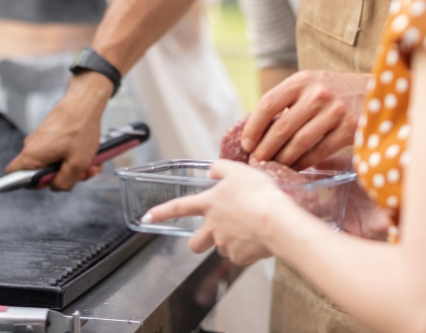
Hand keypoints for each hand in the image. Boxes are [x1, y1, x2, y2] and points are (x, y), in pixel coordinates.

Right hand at [4, 71, 113, 189]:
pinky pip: (59, 153)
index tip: (50, 182)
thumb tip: (56, 187)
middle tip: (81, 172)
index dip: (33, 185)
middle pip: (41, 173)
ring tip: (89, 161)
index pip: (14, 177)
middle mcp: (32, 147)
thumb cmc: (80, 126)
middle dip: (63, 176)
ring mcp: (41, 141)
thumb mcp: (77, 164)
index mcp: (32, 155)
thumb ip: (64, 183)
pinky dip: (73, 156)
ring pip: (54, 164)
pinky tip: (87, 153)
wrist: (85, 102)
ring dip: (72, 166)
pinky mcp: (50, 136)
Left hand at [146, 159, 298, 264]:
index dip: (161, 212)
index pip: (179, 207)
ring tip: (249, 229)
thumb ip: (221, 168)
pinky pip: (240, 255)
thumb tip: (211, 171)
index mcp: (209, 204)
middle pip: (195, 243)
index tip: (147, 217)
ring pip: (221, 248)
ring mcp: (225, 245)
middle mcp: (213, 227)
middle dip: (199, 241)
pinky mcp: (240, 258)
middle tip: (212, 234)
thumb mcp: (238, 170)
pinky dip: (248, 249)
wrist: (278, 222)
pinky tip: (259, 238)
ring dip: (229, 241)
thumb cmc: (259, 194)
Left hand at [242, 71, 367, 168]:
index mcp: (302, 80)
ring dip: (283, 159)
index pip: (268, 103)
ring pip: (299, 143)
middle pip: (282, 127)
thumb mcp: (311, 85)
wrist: (377, 91)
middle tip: (256, 162)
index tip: (246, 144)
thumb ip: (288, 102)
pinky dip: (304, 162)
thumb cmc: (335, 91)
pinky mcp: (349, 129)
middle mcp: (318, 93)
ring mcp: (335, 111)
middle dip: (265, 149)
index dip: (254, 126)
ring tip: (273, 167)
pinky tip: (296, 167)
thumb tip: (257, 131)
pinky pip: (319, 151)